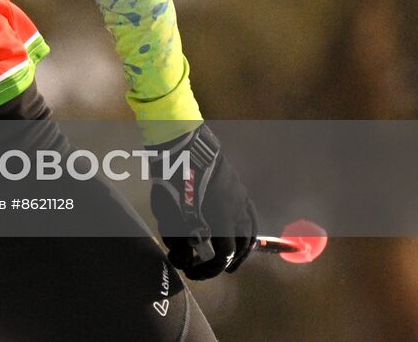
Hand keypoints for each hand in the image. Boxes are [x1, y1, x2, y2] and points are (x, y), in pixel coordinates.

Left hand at [149, 123, 257, 279]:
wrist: (182, 143)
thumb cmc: (171, 176)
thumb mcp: (167, 209)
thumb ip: (176, 234)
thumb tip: (182, 254)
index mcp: (221, 216)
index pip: (224, 253)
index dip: (209, 269)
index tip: (193, 272)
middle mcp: (237, 209)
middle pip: (239, 246)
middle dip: (224, 262)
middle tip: (209, 269)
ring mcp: (241, 198)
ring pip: (248, 233)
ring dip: (240, 250)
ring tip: (230, 260)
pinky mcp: (239, 189)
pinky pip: (250, 216)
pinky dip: (248, 232)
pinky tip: (243, 240)